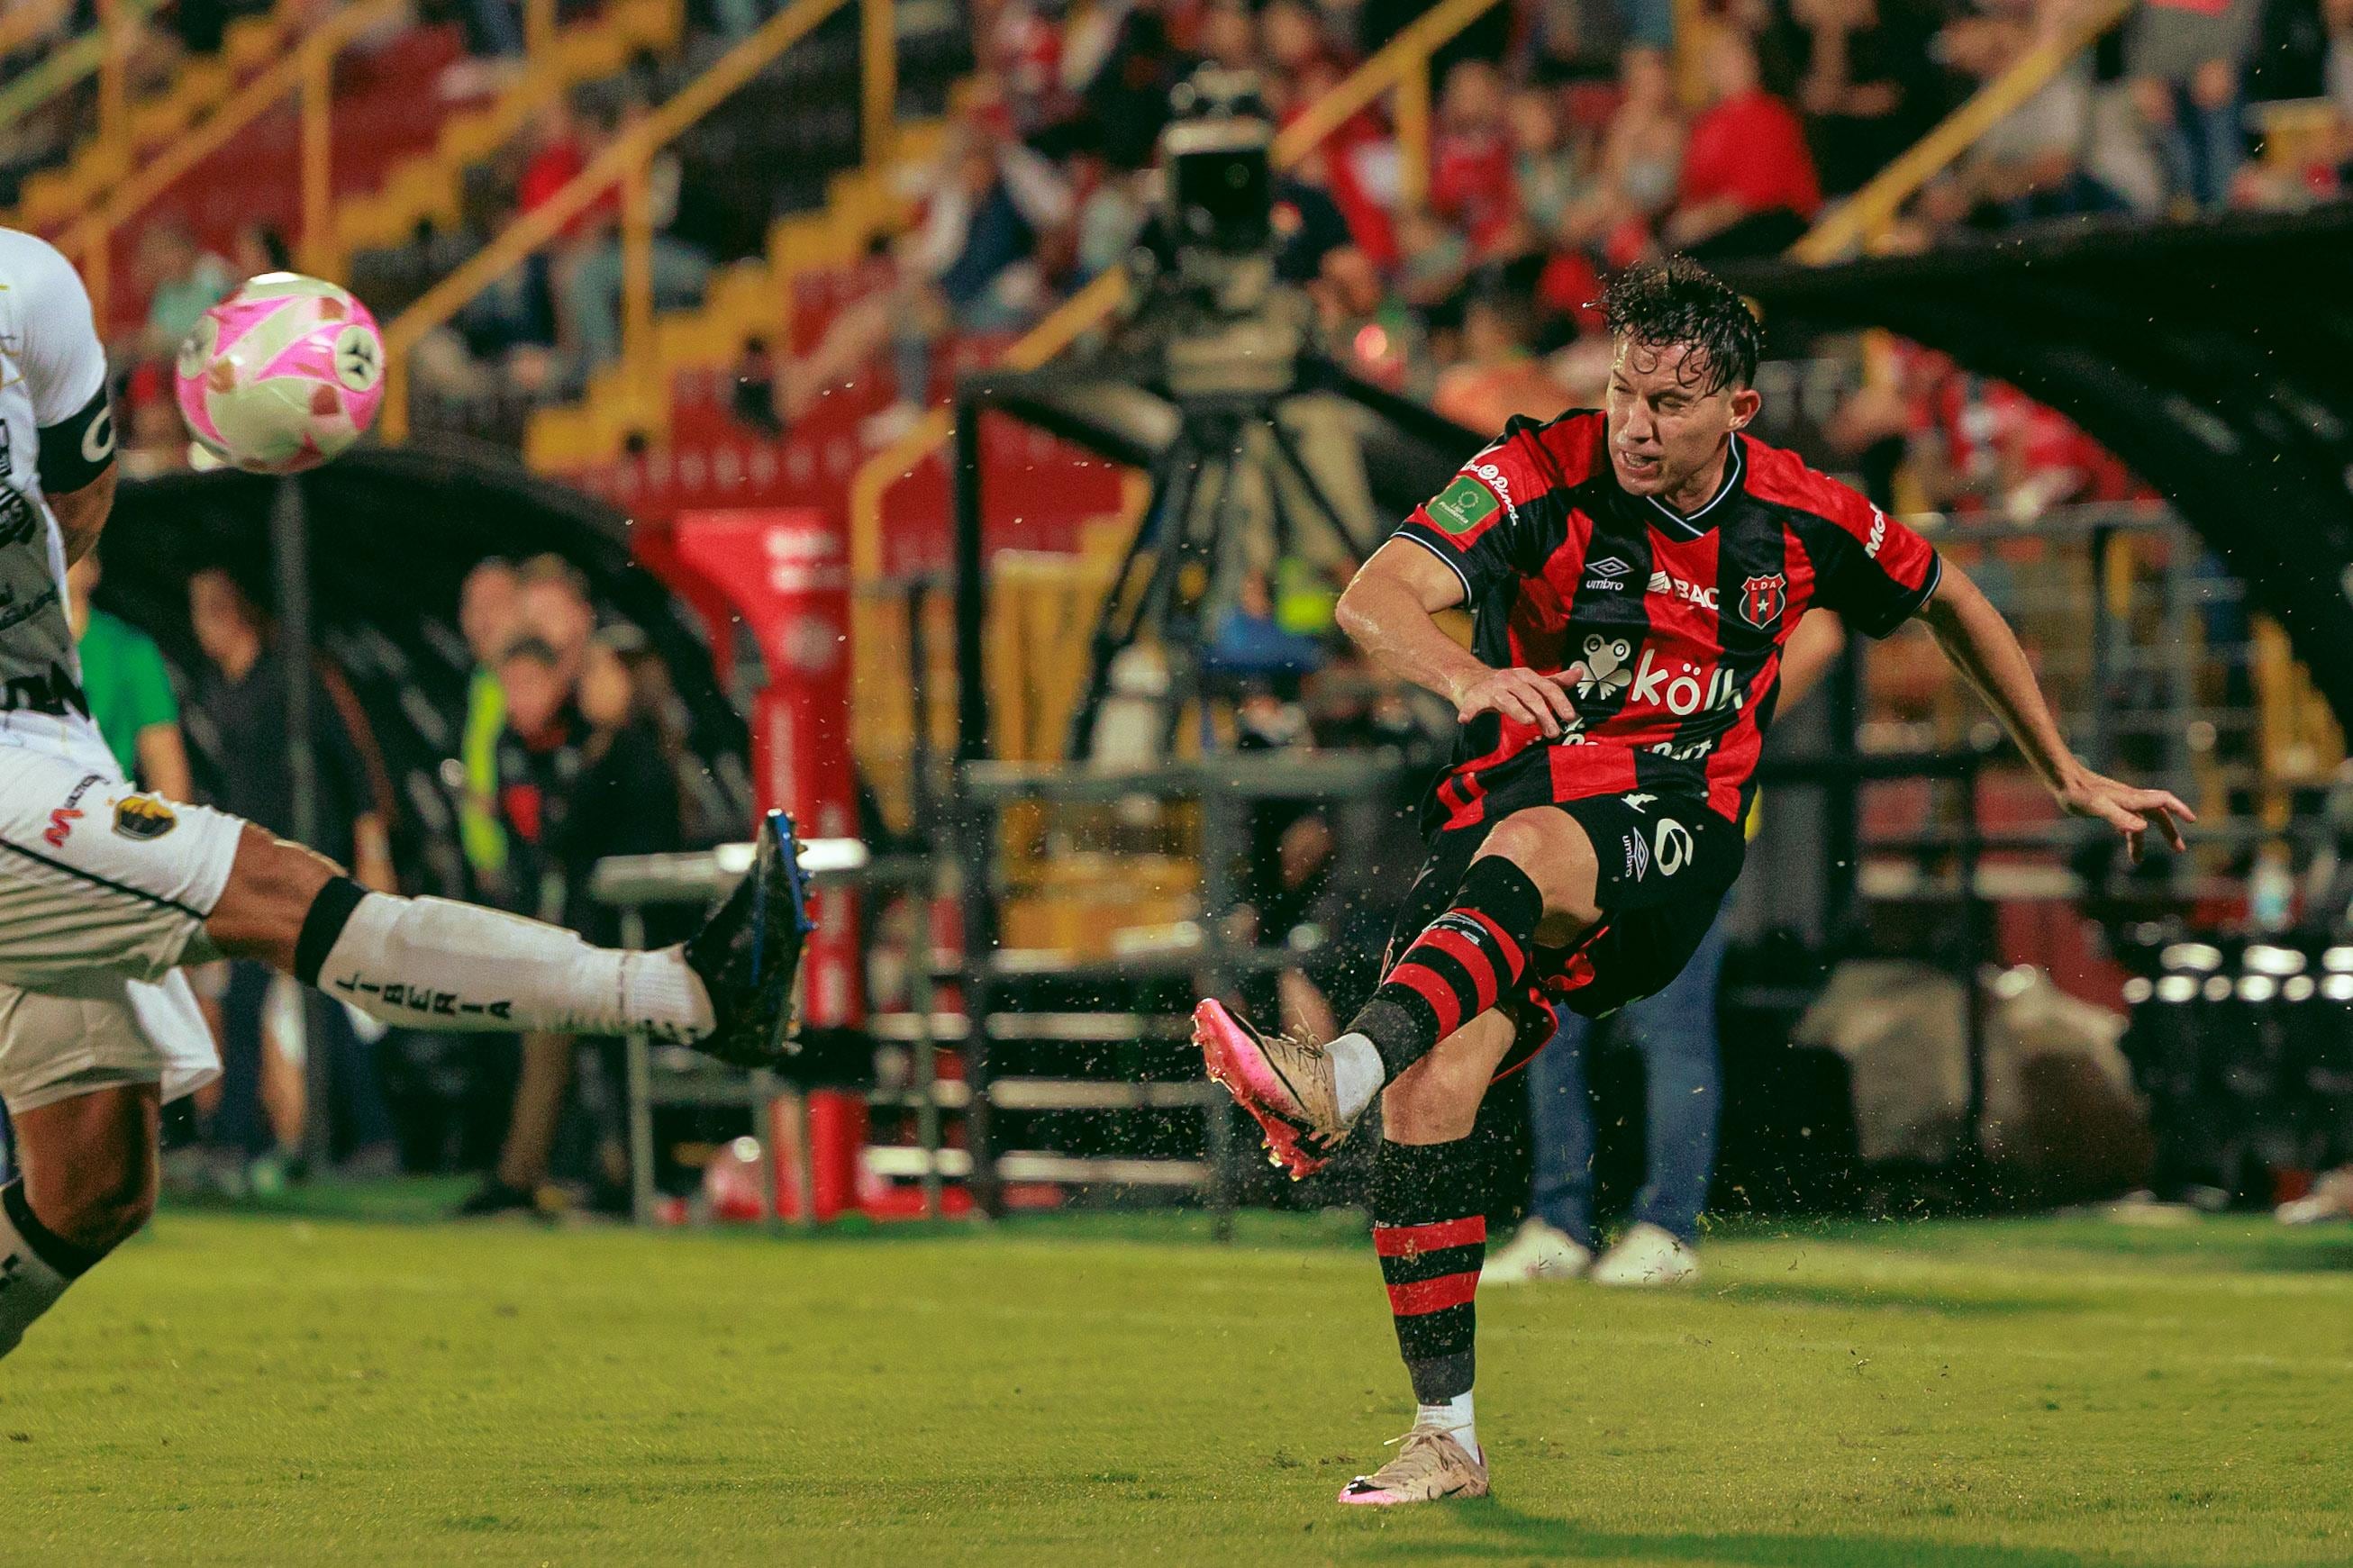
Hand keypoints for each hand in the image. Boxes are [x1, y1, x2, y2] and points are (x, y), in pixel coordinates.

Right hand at [1449, 665, 1579, 738]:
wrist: (1471, 679)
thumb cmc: (1505, 684)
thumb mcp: (1531, 681)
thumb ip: (1555, 682)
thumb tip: (1579, 673)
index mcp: (1527, 676)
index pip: (1548, 688)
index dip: (1560, 701)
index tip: (1570, 716)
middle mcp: (1511, 679)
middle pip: (1531, 696)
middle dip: (1544, 714)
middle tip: (1554, 731)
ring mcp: (1492, 688)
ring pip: (1508, 700)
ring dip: (1518, 711)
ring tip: (1528, 721)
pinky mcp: (1475, 697)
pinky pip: (1472, 706)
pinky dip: (1469, 712)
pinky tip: (1466, 720)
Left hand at [2057, 764, 2194, 862]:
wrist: (2062, 779)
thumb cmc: (2078, 793)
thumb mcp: (2098, 807)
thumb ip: (2119, 816)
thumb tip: (2143, 828)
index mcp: (2132, 800)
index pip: (2163, 802)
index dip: (2179, 809)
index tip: (2193, 820)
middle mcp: (2129, 799)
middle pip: (2157, 814)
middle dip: (2169, 831)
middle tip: (2179, 849)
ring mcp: (2119, 801)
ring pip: (2139, 820)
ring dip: (2142, 839)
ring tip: (2137, 860)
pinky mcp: (2107, 804)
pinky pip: (2125, 818)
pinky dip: (2129, 830)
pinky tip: (2123, 837)